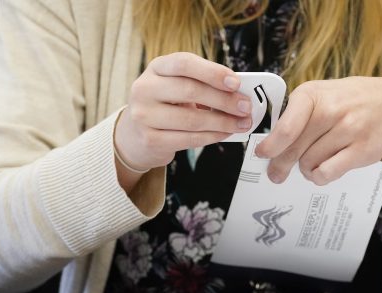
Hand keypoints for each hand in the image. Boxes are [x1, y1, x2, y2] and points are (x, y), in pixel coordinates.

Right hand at [114, 52, 252, 171]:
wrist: (136, 134)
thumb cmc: (166, 106)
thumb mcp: (177, 86)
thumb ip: (203, 84)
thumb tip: (239, 93)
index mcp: (156, 68)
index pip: (184, 63)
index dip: (212, 72)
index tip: (235, 83)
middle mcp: (145, 88)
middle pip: (190, 91)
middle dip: (224, 100)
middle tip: (245, 107)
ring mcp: (144, 115)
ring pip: (192, 119)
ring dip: (223, 122)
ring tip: (241, 123)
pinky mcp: (150, 139)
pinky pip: (189, 139)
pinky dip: (212, 136)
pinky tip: (225, 133)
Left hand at [256, 76, 381, 184]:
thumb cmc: (348, 101)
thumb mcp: (319, 95)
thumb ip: (295, 116)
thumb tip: (271, 147)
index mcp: (313, 94)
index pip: (286, 128)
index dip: (271, 146)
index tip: (262, 154)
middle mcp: (332, 110)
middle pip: (295, 149)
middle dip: (281, 165)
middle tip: (276, 174)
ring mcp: (350, 130)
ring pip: (309, 163)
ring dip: (304, 169)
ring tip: (308, 163)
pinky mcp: (363, 150)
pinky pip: (328, 173)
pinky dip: (319, 176)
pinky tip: (321, 170)